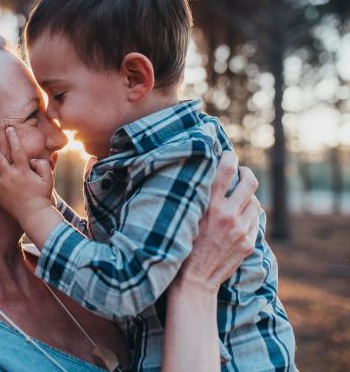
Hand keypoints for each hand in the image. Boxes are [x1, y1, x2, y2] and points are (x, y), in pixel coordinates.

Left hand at [0, 127, 53, 222]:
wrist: (34, 214)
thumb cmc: (42, 195)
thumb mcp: (48, 178)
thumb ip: (42, 164)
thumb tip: (32, 159)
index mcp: (23, 171)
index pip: (17, 150)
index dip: (13, 138)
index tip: (8, 128)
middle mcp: (10, 176)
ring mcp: (1, 186)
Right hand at [175, 151, 260, 291]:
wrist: (194, 281)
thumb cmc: (182, 246)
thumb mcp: (185, 217)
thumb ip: (198, 198)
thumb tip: (208, 175)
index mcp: (208, 205)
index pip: (226, 170)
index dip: (229, 157)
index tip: (228, 154)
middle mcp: (226, 215)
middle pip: (250, 182)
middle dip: (247, 173)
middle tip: (241, 172)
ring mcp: (240, 229)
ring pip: (254, 201)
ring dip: (247, 197)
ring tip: (238, 199)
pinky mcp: (248, 242)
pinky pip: (255, 220)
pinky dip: (249, 215)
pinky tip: (239, 218)